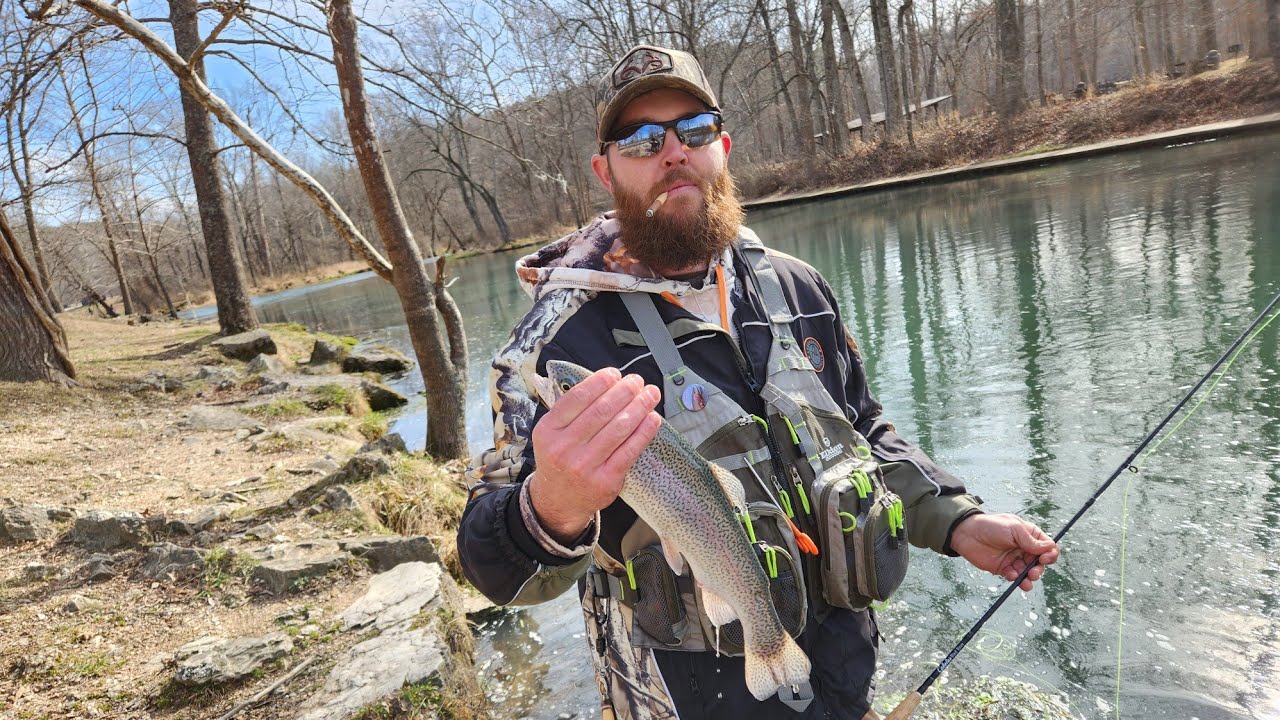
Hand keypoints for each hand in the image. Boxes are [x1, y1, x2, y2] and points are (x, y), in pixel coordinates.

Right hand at [528, 367, 661, 543]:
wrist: (558, 501)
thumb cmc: (560, 458)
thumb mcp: (552, 433)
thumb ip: (571, 410)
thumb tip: (605, 382)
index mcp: (548, 430)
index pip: (577, 398)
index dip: (599, 382)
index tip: (615, 374)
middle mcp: (564, 448)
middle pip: (601, 411)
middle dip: (624, 391)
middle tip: (638, 381)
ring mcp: (585, 466)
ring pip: (618, 428)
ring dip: (639, 406)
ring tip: (650, 394)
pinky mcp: (606, 481)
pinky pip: (630, 450)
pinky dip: (644, 431)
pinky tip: (652, 418)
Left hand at [950, 513, 1058, 591]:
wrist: (967, 534)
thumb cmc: (991, 526)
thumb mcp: (1014, 529)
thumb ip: (1031, 540)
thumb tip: (1050, 547)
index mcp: (1029, 535)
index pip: (1047, 547)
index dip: (1050, 554)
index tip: (1044, 558)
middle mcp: (1024, 548)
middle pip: (1040, 562)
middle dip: (1039, 569)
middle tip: (1033, 572)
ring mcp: (1014, 559)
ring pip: (1028, 572)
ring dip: (1030, 578)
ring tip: (1027, 580)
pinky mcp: (1004, 568)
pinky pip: (1015, 576)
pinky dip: (1016, 578)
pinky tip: (1011, 575)